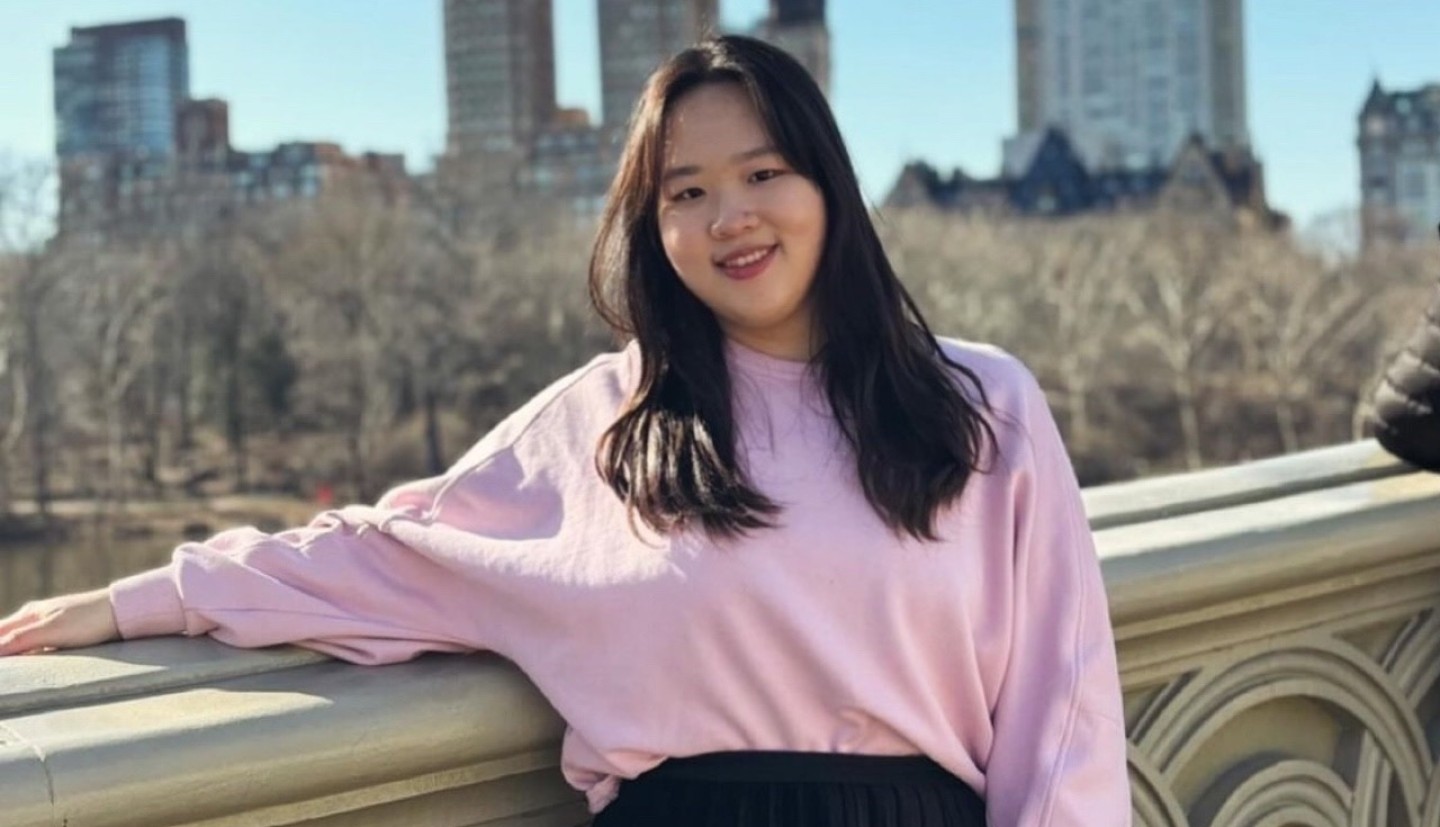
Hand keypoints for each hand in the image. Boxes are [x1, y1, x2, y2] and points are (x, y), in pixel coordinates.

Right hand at [0, 589, 120, 655]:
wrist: (124, 612)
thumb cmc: (88, 620)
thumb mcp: (52, 631)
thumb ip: (21, 639)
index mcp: (29, 614)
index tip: (0, 667)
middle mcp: (36, 617)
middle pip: (6, 635)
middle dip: (2, 649)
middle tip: (4, 670)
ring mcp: (50, 623)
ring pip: (21, 640)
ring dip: (12, 651)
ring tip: (11, 667)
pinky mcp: (64, 632)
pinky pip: (37, 644)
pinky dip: (28, 652)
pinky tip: (29, 662)